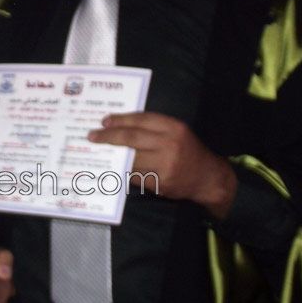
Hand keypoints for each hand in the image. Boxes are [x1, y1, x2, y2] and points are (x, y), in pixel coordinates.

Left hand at [88, 112, 237, 217]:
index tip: (104, 121)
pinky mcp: (162, 183)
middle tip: (93, 136)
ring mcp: (165, 165)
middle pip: (132, 138)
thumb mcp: (177, 133)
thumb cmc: (188, 151)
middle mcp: (169, 144)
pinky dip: (125, 171)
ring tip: (99, 152)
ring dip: (113, 156)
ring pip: (131, 158)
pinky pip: (137, 175)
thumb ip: (154, 128)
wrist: (208, 178)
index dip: (120, 119)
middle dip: (109, 136)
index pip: (141, 120)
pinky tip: (115, 168)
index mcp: (173, 127)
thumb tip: (121, 126)